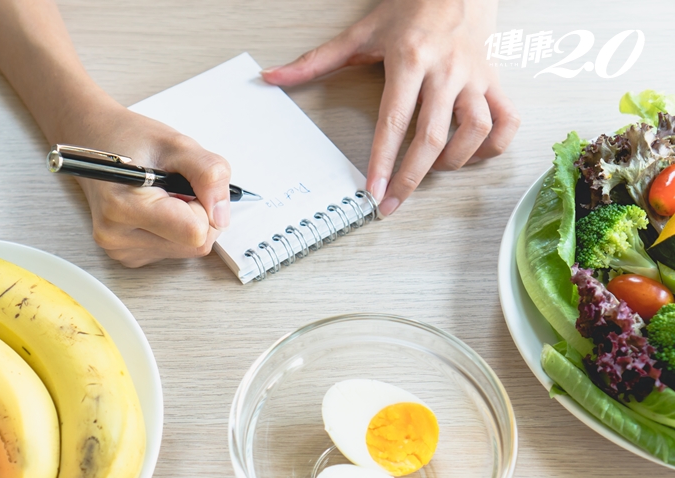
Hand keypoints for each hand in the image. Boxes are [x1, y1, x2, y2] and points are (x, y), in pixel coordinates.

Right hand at [59, 94, 231, 266]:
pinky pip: (174, 250)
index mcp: (124, 207)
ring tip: (164, 193)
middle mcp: (117, 236)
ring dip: (189, 221)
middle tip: (178, 185)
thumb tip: (222, 215)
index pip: (195, 232)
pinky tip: (157, 208)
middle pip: (195, 245)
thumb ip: (208, 174)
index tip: (189, 184)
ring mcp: (121, 250)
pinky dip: (177, 229)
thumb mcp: (177, 144)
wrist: (95, 141)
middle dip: (200, 214)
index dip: (204, 206)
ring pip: (188, 249)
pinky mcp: (128, 256)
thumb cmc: (130, 139)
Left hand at [262, 0, 519, 215]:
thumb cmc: (410, 8)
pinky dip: (493, 146)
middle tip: (394, 202)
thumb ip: (316, 60)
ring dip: (454, 161)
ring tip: (433, 169)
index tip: (374, 191)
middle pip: (433, 135)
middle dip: (411, 176)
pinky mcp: (495, 81)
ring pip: (475, 131)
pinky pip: (506, 121)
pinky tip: (472, 154)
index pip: (395, 120)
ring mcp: (474, 78)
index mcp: (410, 60)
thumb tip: (273, 77)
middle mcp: (446, 71)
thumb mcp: (360, 32)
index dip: (383, 159)